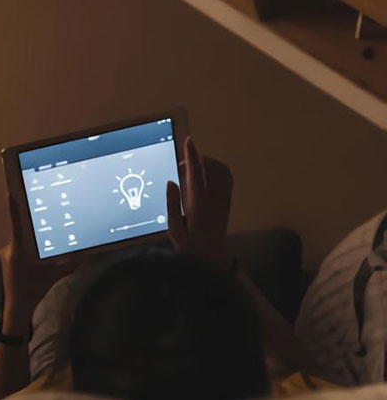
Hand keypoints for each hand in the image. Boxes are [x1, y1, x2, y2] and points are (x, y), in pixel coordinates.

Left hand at [0, 196, 74, 332]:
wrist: (18, 305)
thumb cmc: (37, 289)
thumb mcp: (57, 275)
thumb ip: (72, 262)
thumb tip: (87, 252)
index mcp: (21, 250)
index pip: (17, 224)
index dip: (14, 208)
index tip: (10, 193)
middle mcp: (10, 248)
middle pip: (22, 231)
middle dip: (34, 228)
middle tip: (42, 222)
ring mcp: (6, 252)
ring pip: (20, 239)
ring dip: (30, 240)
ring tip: (36, 249)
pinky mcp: (5, 256)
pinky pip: (17, 246)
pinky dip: (26, 247)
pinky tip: (32, 259)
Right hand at [166, 136, 232, 269]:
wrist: (211, 258)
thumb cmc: (189, 245)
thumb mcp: (173, 228)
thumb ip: (172, 203)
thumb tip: (172, 182)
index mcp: (198, 203)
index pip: (195, 172)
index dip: (191, 155)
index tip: (188, 141)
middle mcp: (214, 198)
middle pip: (211, 167)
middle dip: (198, 158)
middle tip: (184, 164)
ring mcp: (223, 199)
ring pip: (222, 170)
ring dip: (209, 163)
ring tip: (195, 168)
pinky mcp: (227, 202)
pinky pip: (227, 178)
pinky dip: (217, 170)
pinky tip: (206, 176)